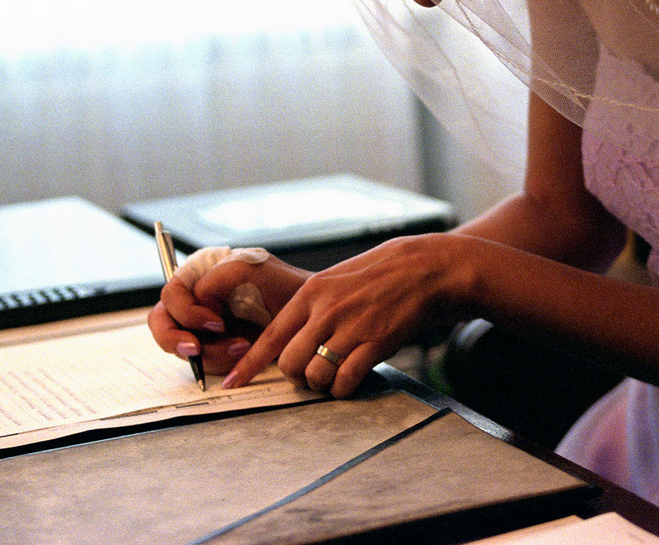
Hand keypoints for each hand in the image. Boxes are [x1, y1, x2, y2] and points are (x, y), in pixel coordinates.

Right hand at [147, 249, 308, 376]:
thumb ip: (211, 282)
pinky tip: (244, 352)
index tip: (217, 323)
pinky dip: (221, 362)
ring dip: (210, 352)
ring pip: (183, 348)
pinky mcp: (215, 348)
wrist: (306, 314)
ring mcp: (203, 328)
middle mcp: (196, 302)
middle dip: (175, 340)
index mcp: (199, 277)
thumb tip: (198, 307)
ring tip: (242, 347)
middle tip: (196, 349)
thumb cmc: (279, 284)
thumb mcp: (244, 271)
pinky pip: (203, 361)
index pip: (171, 295)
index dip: (187, 312)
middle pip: (162, 323)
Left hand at [222, 233, 468, 397]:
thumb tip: (291, 332)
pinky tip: (351, 382)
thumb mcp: (338, 278)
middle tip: (310, 374)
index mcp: (312, 293)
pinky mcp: (375, 343)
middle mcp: (326, 311)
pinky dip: (344, 389)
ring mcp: (351, 328)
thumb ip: (313, 304)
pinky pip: (346, 380)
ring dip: (322, 384)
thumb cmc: (383, 272)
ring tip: (334, 377)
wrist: (426, 269)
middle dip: (296, 376)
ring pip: (316, 375)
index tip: (232, 383)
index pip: (270, 337)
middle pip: (290, 363)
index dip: (249, 365)